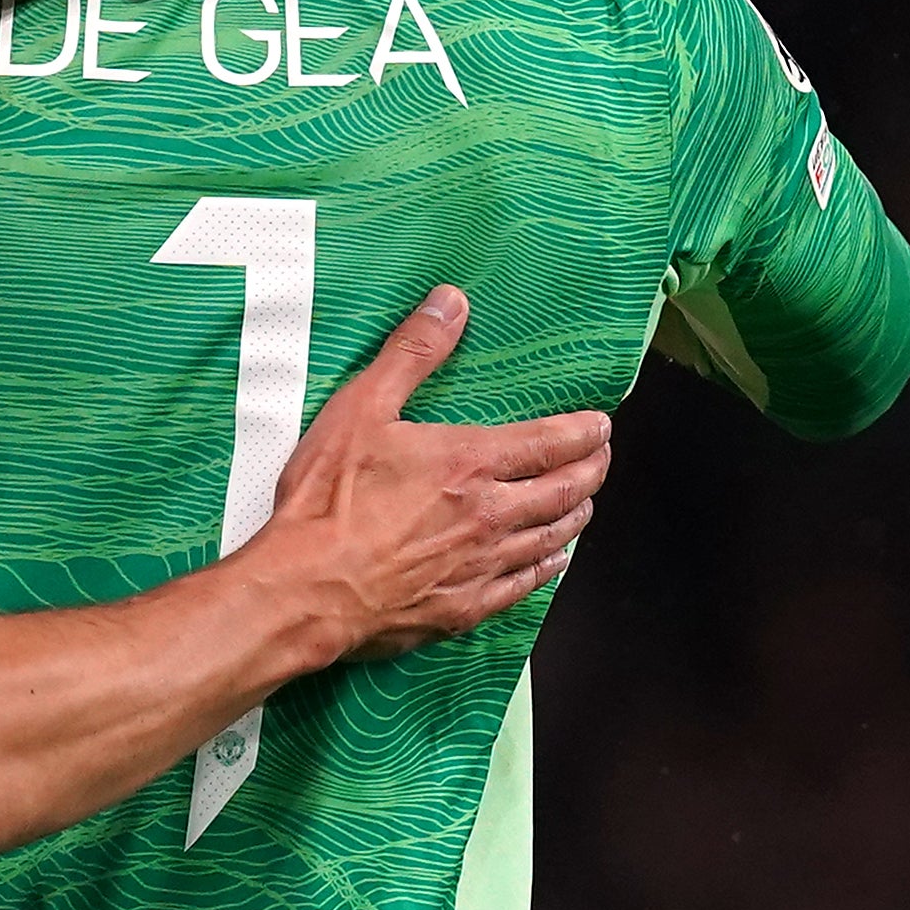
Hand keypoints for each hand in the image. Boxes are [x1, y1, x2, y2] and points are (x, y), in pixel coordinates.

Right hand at [237, 286, 609, 658]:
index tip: (600, 425)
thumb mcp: (360, 409)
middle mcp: (491, 514)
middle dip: (592, 470)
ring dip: (576, 515)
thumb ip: (411, 354)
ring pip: (552, 537)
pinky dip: (548, 567)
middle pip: (565, 490)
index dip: (585, 432)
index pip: (552, 442)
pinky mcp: (466, 606)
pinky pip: (525, 584)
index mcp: (470, 462)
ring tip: (584, 503)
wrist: (308, 589)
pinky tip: (553, 560)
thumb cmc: (328, 501)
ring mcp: (482, 564)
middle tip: (601, 458)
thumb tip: (451, 303)